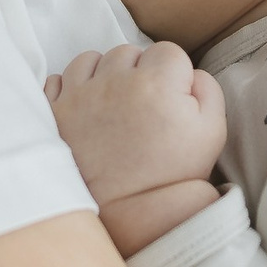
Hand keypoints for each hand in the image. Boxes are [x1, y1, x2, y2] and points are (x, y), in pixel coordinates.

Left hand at [43, 44, 226, 257]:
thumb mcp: (212, 133)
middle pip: (129, 52)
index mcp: (157, 82)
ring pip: (91, 59)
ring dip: (103, 74)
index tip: (171, 100)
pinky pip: (57, 79)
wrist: (128, 214)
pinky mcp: (55, 112)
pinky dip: (69, 88)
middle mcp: (115, 81)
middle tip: (142, 107)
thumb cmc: (173, 175)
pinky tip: (84, 107)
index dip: (174, 75)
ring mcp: (79, 95)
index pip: (169, 52)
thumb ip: (208, 90)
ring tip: (112, 105)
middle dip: (138, 72)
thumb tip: (191, 72)